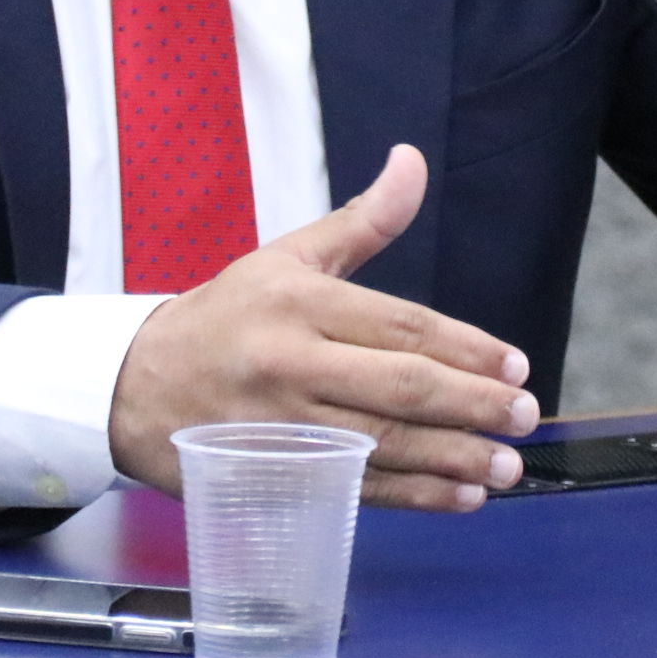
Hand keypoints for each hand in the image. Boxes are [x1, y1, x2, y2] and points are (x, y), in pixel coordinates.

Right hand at [106, 144, 538, 509]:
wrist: (131, 386)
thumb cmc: (223, 316)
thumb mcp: (287, 256)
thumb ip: (362, 220)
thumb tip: (412, 161)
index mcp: (300, 302)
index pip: (400, 326)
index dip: (465, 348)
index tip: (515, 365)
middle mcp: (292, 363)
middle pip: (399, 387)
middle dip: (472, 404)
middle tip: (525, 415)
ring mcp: (281, 426)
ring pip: (382, 445)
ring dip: (453, 458)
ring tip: (508, 466)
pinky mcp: (273, 473)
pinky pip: (355, 490)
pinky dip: (412, 495)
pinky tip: (460, 495)